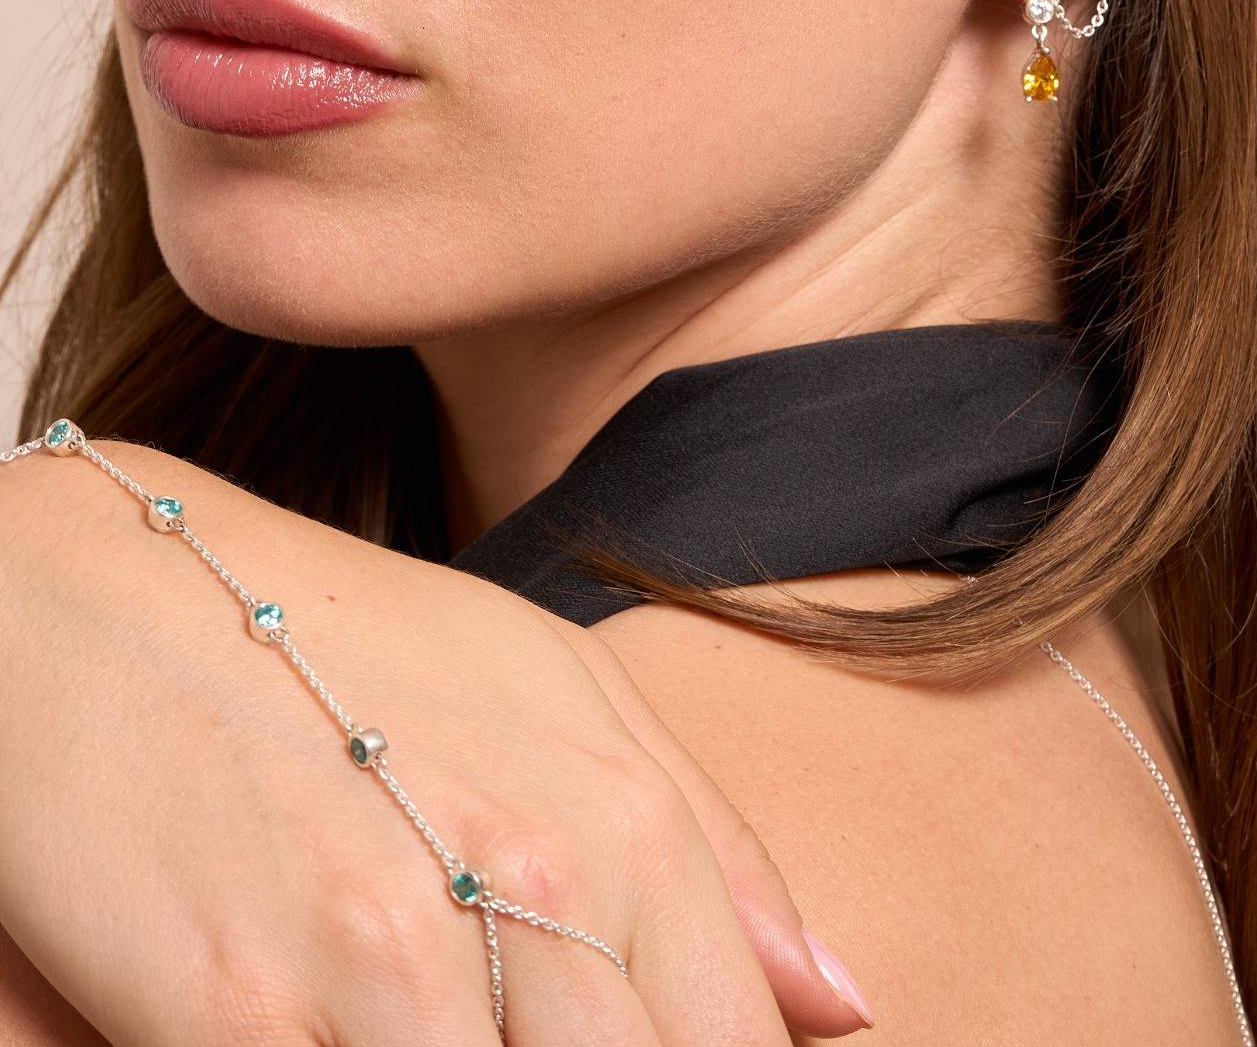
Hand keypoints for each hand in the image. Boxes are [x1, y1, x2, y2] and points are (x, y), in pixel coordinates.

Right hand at [0, 435, 865, 1043]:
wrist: (84, 585)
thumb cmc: (328, 632)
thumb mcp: (540, 683)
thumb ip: (705, 842)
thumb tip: (840, 1002)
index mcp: (621, 812)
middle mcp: (532, 882)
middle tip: (533, 1039)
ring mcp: (388, 954)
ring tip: (440, 1030)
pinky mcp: (243, 1013)